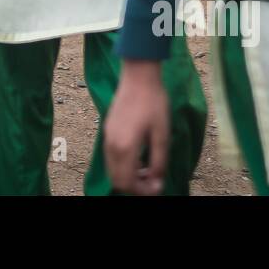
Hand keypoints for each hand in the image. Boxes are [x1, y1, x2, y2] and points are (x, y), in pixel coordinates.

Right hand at [103, 60, 170, 194]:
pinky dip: (123, 165)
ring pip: (112, 169)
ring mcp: (107, 137)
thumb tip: (156, 182)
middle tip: (153, 182)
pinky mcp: (107, 130)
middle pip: (117, 179)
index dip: (142, 191)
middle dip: (134, 186)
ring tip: (147, 170)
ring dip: (128, 175)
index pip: (127, 182)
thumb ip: (158, 162)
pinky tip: (138, 156)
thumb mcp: (162, 134)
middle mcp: (111, 145)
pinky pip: (111, 157)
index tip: (157, 187)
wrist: (138, 77)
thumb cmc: (154, 103)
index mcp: (125, 147)